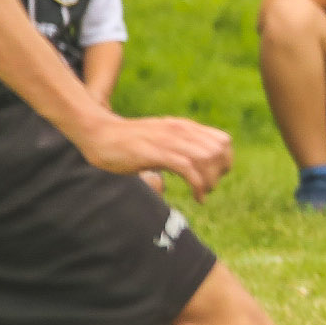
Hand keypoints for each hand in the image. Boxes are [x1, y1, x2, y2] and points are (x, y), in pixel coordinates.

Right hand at [75, 113, 232, 198]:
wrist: (99, 134)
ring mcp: (169, 141)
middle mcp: (181, 131)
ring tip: (202, 193)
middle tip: (209, 187)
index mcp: (183, 127)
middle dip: (220, 173)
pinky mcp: (157, 153)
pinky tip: (196, 197)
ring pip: (207, 160)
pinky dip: (198, 186)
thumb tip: (195, 163)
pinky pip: (189, 169)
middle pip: (219, 151)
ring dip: (210, 181)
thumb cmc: (127, 141)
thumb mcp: (159, 138)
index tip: (216, 176)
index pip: (223, 141)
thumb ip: (177, 145)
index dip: (225, 161)